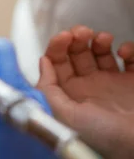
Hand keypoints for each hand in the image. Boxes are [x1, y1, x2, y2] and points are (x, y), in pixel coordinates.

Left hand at [38, 25, 133, 158]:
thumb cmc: (100, 135)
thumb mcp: (63, 113)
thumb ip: (48, 87)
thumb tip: (43, 61)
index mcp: (70, 92)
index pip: (58, 61)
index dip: (58, 46)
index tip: (63, 36)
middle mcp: (90, 86)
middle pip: (78, 53)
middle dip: (77, 38)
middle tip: (82, 32)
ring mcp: (113, 83)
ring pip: (101, 52)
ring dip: (99, 40)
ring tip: (101, 38)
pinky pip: (131, 58)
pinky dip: (128, 49)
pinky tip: (124, 53)